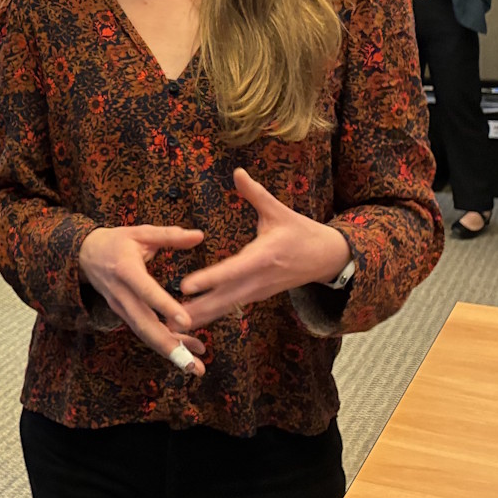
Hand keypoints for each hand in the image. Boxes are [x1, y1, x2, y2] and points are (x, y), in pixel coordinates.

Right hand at [79, 225, 208, 374]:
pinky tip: (187, 351)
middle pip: (144, 325)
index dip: (165, 307)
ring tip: (195, 367)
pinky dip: (164, 344)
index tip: (186, 321)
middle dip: (169, 347)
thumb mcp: (140, 233)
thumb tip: (198, 236)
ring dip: (169, 352)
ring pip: (144, 334)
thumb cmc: (116, 242)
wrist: (84, 254)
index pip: (146, 291)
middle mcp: (121, 294)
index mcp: (126, 270)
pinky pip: (143, 332)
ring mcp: (120, 307)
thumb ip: (169, 236)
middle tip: (193, 365)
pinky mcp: (123, 314)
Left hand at [175, 169, 352, 329]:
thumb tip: (237, 171)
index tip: (185, 286)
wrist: (329, 259)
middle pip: (225, 297)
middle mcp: (260, 278)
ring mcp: (259, 290)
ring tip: (173, 326)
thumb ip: (256, 194)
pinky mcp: (257, 295)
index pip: (233, 270)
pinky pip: (232, 306)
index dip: (209, 278)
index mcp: (264, 256)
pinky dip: (212, 314)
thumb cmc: (302, 232)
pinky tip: (192, 321)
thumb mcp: (280, 211)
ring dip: (202, 316)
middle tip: (169, 317)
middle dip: (197, 307)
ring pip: (226, 306)